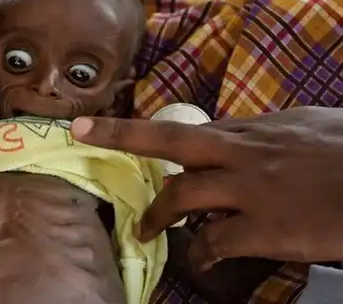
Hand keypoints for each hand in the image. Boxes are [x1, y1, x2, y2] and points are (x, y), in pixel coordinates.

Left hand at [71, 107, 342, 268]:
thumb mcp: (306, 127)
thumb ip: (266, 133)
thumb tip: (241, 136)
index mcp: (249, 131)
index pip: (186, 129)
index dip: (145, 132)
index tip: (109, 126)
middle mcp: (239, 154)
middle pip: (167, 140)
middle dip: (119, 136)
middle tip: (81, 134)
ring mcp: (247, 190)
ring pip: (182, 196)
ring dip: (158, 215)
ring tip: (146, 232)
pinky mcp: (264, 227)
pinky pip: (216, 242)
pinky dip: (202, 253)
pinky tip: (202, 261)